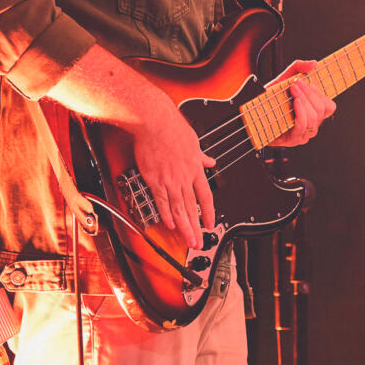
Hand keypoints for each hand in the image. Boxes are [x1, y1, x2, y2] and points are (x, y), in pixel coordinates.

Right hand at [130, 103, 216, 250]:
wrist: (155, 122)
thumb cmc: (172, 128)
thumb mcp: (194, 141)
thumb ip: (201, 156)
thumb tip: (210, 161)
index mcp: (195, 168)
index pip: (205, 196)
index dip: (209, 212)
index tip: (210, 224)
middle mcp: (185, 177)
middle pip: (192, 207)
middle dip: (197, 227)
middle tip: (199, 242)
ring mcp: (170, 180)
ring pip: (179, 209)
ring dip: (185, 227)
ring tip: (188, 240)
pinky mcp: (154, 180)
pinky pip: (161, 201)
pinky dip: (166, 214)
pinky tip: (170, 225)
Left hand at [269, 60, 335, 146]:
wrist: (252, 114)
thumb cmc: (270, 99)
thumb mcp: (284, 79)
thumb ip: (298, 67)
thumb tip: (314, 63)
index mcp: (313, 113)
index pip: (329, 107)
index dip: (320, 94)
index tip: (307, 82)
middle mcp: (312, 124)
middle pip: (321, 109)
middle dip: (309, 93)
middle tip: (296, 84)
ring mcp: (304, 134)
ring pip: (314, 118)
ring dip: (304, 100)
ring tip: (293, 90)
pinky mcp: (293, 139)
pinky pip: (303, 126)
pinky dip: (301, 112)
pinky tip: (295, 102)